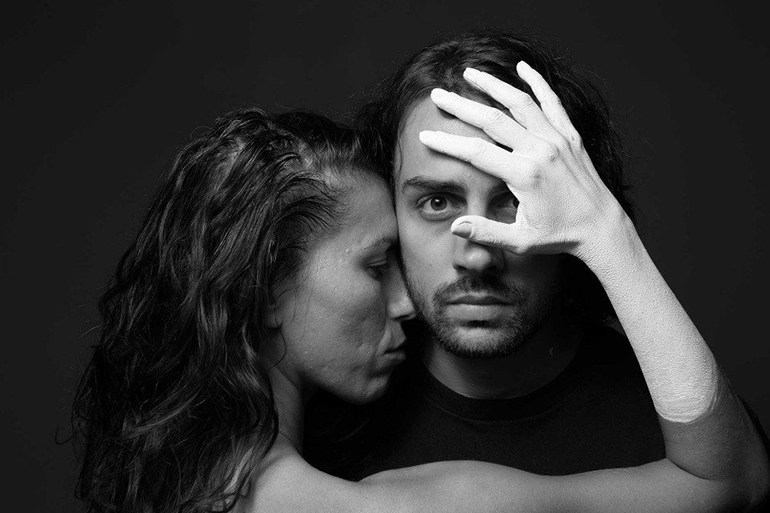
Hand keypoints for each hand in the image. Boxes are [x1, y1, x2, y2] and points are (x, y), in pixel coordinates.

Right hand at [418, 62, 628, 263]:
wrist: (601, 227)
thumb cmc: (559, 236)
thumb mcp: (520, 241)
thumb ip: (486, 232)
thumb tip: (456, 227)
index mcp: (524, 175)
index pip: (476, 152)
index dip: (447, 143)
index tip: (425, 135)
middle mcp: (540, 151)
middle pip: (492, 119)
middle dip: (461, 105)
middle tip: (437, 95)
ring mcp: (557, 140)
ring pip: (520, 102)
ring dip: (493, 85)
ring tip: (470, 72)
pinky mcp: (570, 136)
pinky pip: (551, 102)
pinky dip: (537, 82)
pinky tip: (522, 67)